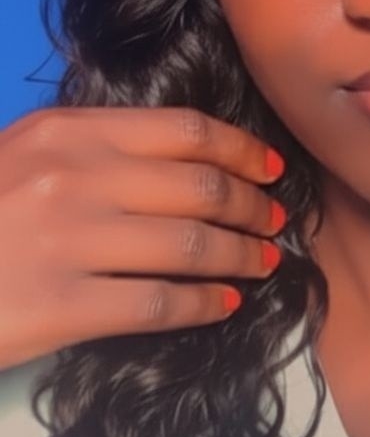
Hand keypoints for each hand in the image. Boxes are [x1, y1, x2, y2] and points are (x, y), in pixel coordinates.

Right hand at [0, 106, 285, 370]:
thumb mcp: (22, 155)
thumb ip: (92, 148)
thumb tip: (178, 160)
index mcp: (68, 131)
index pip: (184, 131)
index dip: (241, 150)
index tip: (271, 168)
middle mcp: (74, 176)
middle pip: (198, 186)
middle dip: (252, 205)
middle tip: (277, 220)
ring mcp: (67, 240)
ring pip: (188, 244)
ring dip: (240, 254)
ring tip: (265, 261)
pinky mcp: (60, 305)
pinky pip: (157, 302)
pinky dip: (203, 302)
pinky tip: (225, 303)